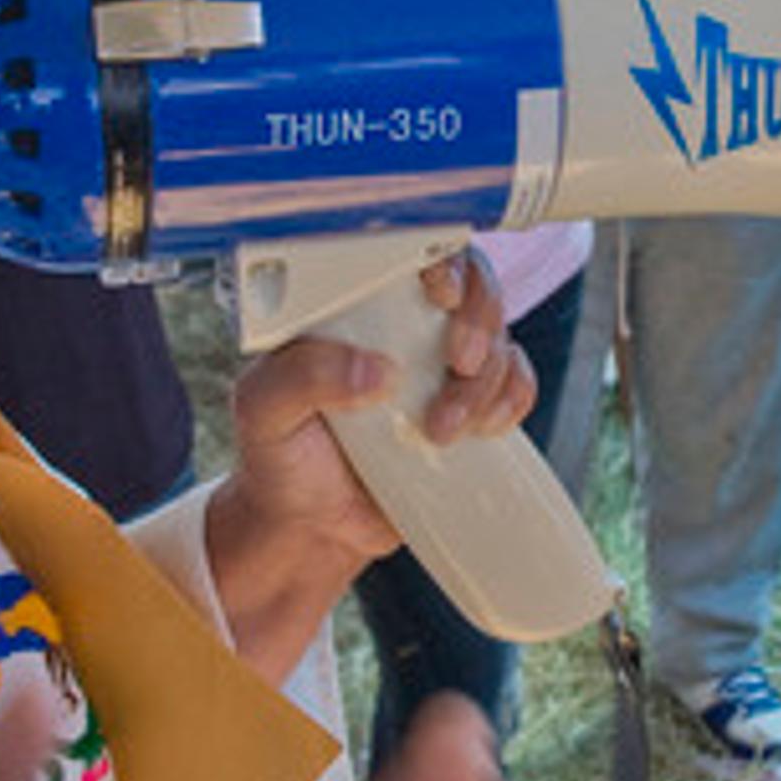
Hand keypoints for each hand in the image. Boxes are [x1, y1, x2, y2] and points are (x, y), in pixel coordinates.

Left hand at [213, 249, 533, 586]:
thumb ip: (303, 377)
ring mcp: (441, 365)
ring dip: (486, 381)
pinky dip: (512, 400)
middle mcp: (404, 326)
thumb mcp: (263, 412)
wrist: (314, 528)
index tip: (439, 291)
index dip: (439, 257)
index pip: (408, 252)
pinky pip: (517, 383)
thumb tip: (377, 370)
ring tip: (442, 430)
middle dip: (478, 319)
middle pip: (472, 284)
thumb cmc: (281, 457)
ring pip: (500, 338)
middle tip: (458, 362)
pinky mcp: (470, 406)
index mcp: (353, 308)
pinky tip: (481, 430)